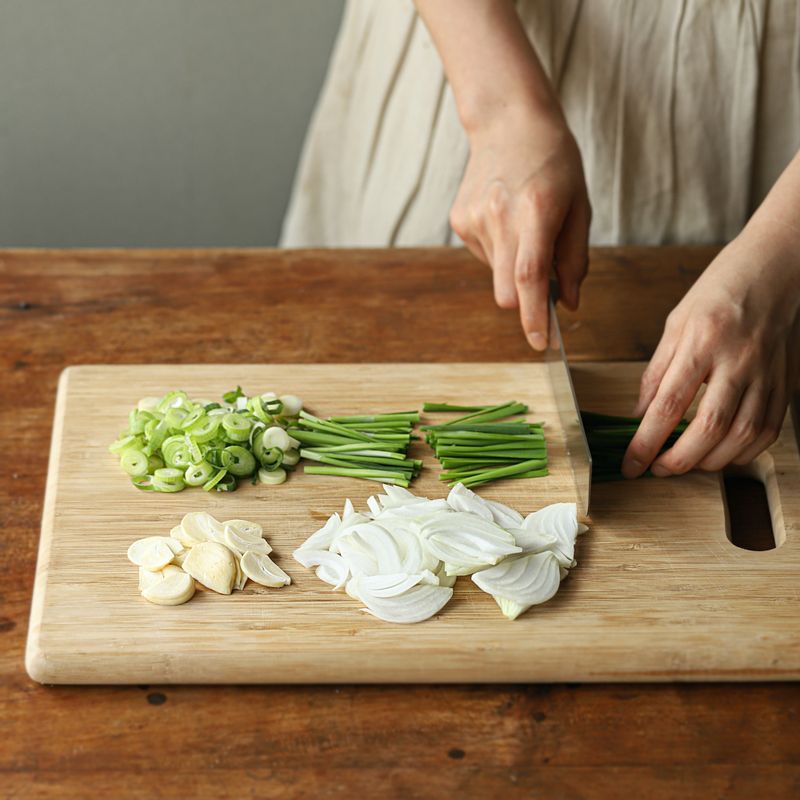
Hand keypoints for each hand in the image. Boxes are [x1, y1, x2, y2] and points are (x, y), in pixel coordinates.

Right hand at [449, 108, 590, 350]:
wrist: (508, 121)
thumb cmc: (554, 162)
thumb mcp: (579, 206)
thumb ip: (574, 260)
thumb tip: (567, 304)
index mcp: (535, 210)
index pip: (530, 275)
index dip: (534, 315)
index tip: (541, 342)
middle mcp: (499, 217)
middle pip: (507, 291)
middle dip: (525, 301)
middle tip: (544, 283)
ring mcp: (474, 220)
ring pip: (497, 275)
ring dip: (514, 267)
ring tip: (524, 227)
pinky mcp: (459, 221)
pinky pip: (484, 257)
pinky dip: (499, 251)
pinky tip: (505, 220)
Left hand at [622, 219, 799, 477]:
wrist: (780, 265)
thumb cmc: (723, 288)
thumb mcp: (677, 322)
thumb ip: (658, 371)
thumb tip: (640, 413)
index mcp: (702, 341)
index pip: (669, 404)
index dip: (646, 442)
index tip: (630, 463)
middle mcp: (739, 360)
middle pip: (709, 427)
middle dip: (678, 460)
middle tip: (657, 469)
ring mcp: (768, 373)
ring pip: (742, 435)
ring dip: (710, 461)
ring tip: (685, 464)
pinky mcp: (787, 382)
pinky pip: (768, 430)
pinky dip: (743, 452)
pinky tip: (722, 454)